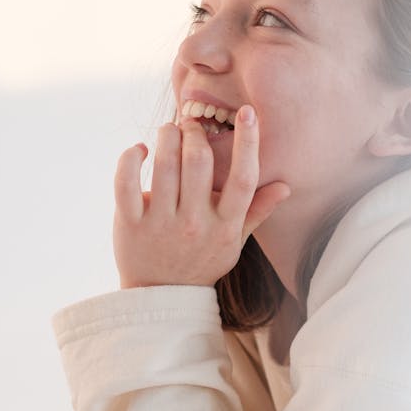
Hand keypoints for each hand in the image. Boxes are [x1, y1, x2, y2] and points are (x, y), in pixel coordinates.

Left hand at [113, 105, 289, 288]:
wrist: (163, 297)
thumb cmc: (202, 262)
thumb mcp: (234, 241)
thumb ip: (257, 211)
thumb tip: (285, 186)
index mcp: (225, 225)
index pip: (244, 178)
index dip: (249, 141)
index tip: (248, 112)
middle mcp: (195, 223)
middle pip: (199, 161)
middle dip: (195, 132)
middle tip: (190, 125)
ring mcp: (161, 224)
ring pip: (164, 164)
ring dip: (167, 136)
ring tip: (169, 130)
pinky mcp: (130, 224)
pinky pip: (125, 182)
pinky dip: (131, 158)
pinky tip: (140, 150)